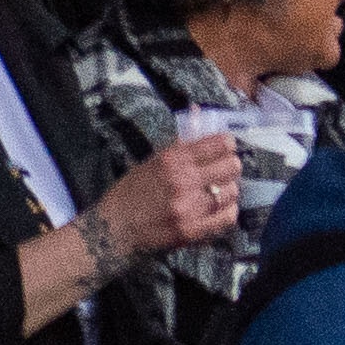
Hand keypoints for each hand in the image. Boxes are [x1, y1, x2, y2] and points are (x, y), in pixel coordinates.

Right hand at [118, 129, 253, 255]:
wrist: (112, 228)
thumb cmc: (133, 193)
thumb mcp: (152, 162)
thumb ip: (181, 145)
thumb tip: (202, 114)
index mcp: (172, 159)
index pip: (221, 143)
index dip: (227, 145)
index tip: (225, 149)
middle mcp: (182, 181)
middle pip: (232, 167)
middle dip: (229, 167)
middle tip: (221, 172)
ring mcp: (187, 207)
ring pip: (232, 191)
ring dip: (227, 191)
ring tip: (216, 193)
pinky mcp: (191, 230)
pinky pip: (228, 217)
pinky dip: (227, 211)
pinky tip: (217, 209)